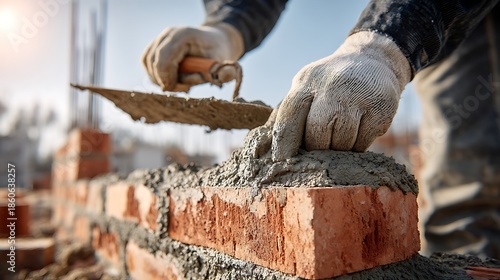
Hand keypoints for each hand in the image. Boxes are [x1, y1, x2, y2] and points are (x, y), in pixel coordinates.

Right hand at [142, 23, 243, 91]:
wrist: (213, 41)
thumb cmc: (217, 52)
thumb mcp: (224, 62)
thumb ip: (225, 71)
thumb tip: (227, 75)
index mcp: (183, 35)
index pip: (164, 58)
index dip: (168, 78)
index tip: (183, 89)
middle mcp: (167, 34)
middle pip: (153, 62)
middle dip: (167, 80)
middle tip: (186, 88)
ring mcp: (159, 39)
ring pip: (148, 64)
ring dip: (161, 79)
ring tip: (182, 83)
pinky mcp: (154, 46)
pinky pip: (147, 64)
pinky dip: (158, 75)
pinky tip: (174, 79)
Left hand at [271, 31, 410, 160]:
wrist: (373, 60)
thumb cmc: (330, 85)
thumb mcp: (306, 88)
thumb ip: (287, 114)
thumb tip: (263, 145)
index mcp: (307, 81)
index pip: (289, 116)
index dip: (283, 143)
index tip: (281, 160)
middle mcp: (332, 85)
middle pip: (317, 133)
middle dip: (316, 147)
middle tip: (319, 148)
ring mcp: (358, 95)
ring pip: (341, 142)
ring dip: (338, 149)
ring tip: (340, 138)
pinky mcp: (381, 107)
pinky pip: (363, 143)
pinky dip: (357, 146)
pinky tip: (357, 132)